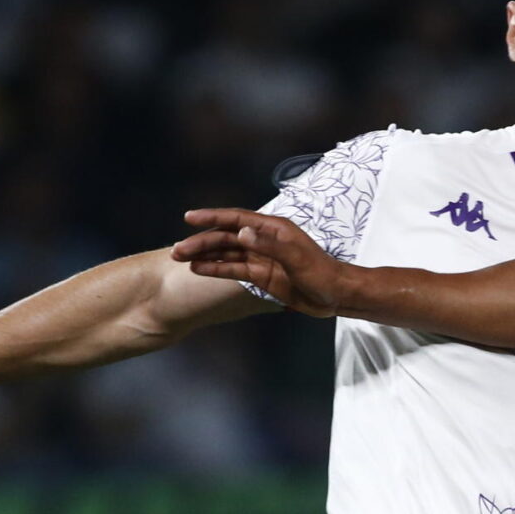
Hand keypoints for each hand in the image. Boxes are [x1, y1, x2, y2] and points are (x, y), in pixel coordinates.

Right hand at [174, 209, 348, 316]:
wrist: (337, 296)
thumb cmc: (322, 273)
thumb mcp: (297, 258)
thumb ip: (269, 245)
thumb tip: (241, 233)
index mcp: (273, 228)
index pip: (236, 219)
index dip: (212, 217)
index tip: (189, 218)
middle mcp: (264, 240)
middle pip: (226, 237)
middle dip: (201, 242)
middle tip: (177, 250)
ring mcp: (261, 257)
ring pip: (226, 253)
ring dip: (204, 255)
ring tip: (180, 258)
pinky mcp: (261, 275)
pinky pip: (234, 269)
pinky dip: (216, 269)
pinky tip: (198, 269)